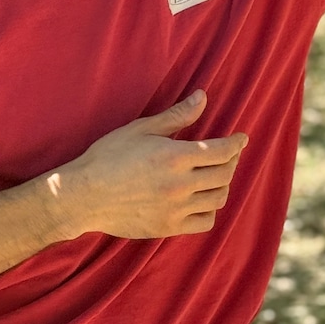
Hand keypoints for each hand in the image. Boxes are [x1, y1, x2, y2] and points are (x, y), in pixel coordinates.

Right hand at [54, 91, 246, 239]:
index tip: (241, 138)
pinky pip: (205, 222)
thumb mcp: (141, 129)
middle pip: (224, 174)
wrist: (83, 196)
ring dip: (222, 185)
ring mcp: (176, 209)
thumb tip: (203, 96)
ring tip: (215, 175)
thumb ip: (177, 116)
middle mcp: (180, 185)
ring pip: (218, 198)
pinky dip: (210, 210)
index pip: (222, 151)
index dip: (236, 143)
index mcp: (175, 157)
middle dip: (231, 161)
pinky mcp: (168, 227)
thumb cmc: (108, 157)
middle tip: (227, 154)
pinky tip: (202, 199)